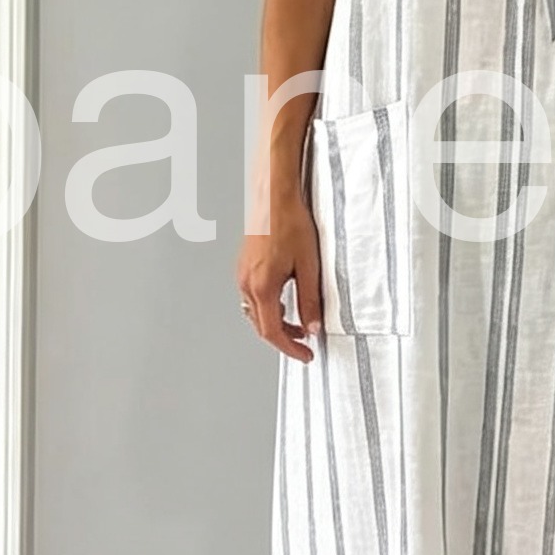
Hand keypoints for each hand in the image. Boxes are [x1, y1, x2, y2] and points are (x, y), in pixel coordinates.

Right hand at [237, 196, 322, 360]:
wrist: (274, 199)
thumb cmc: (290, 224)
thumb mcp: (308, 266)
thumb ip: (310, 300)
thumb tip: (312, 326)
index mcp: (262, 286)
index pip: (273, 332)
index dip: (290, 348)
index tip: (305, 355)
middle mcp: (247, 283)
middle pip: (262, 326)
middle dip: (284, 339)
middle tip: (304, 344)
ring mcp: (243, 276)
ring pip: (256, 313)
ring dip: (276, 323)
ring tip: (299, 325)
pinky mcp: (244, 268)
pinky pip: (253, 298)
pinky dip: (269, 308)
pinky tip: (285, 303)